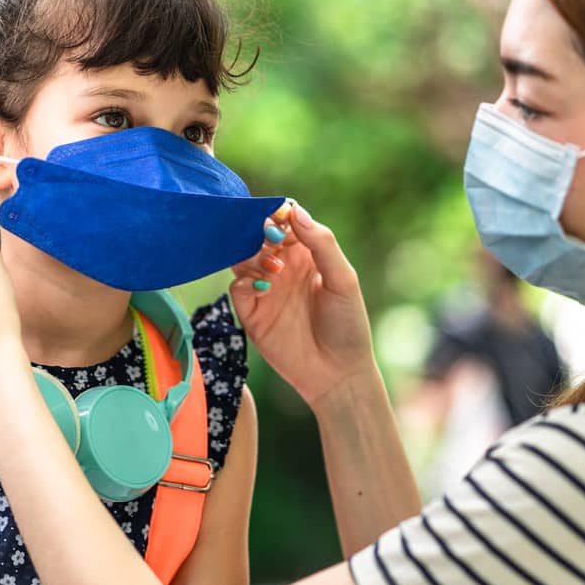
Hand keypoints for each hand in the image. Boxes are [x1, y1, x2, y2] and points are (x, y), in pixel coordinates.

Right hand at [230, 203, 377, 408]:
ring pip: (243, 258)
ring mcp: (265, 290)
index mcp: (307, 255)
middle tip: (269, 240)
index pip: (286, 223)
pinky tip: (263, 288)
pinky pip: (236, 287)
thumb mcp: (343, 279)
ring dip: (252, 256)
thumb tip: (295, 211)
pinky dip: (244, 282)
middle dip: (258, 232)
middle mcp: (283, 268)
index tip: (276, 213)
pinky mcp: (251, 313)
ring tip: (273, 270)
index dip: (278, 214)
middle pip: (258, 237)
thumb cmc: (348, 325)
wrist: (337, 374)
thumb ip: (322, 244)